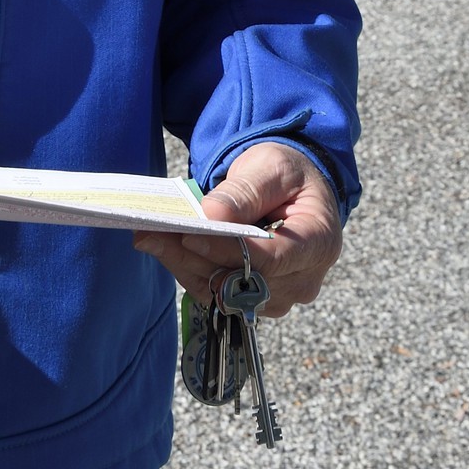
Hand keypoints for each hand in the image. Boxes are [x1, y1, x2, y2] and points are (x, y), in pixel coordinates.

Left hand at [133, 141, 341, 317]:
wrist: (293, 192)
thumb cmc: (287, 175)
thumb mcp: (271, 167)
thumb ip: (246, 191)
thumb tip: (212, 214)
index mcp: (318, 243)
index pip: (272, 259)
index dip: (229, 251)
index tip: (190, 234)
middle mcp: (303, 280)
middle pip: (243, 282)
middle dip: (196, 257)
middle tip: (153, 232)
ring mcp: (279, 296)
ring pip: (223, 293)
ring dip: (184, 264)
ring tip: (150, 236)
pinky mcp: (254, 300)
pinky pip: (216, 293)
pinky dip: (188, 269)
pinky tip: (162, 246)